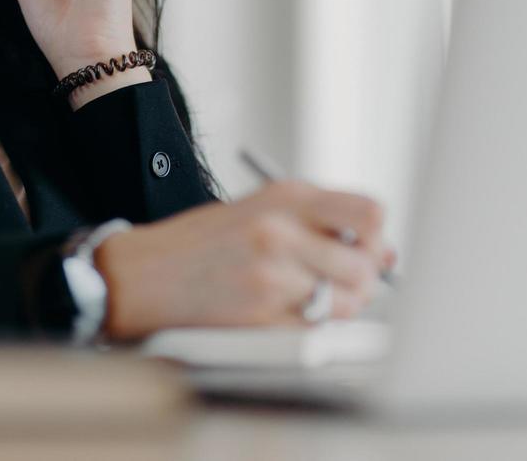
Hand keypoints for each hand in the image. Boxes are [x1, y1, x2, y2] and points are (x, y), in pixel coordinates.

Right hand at [91, 179, 394, 339]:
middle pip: (366, 263)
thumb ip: (319, 223)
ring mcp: (271, 275)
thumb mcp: (259, 210)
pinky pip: (316, 328)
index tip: (367, 249)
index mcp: (285, 196)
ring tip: (313, 300)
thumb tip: (385, 253)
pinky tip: (286, 315)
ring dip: (341, 306)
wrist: (141, 273)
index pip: (369, 213)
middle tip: (345, 284)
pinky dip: (312, 327)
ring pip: (347, 300)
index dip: (377, 237)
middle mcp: (281, 231)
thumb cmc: (198, 243)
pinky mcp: (260, 316)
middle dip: (365, 280)